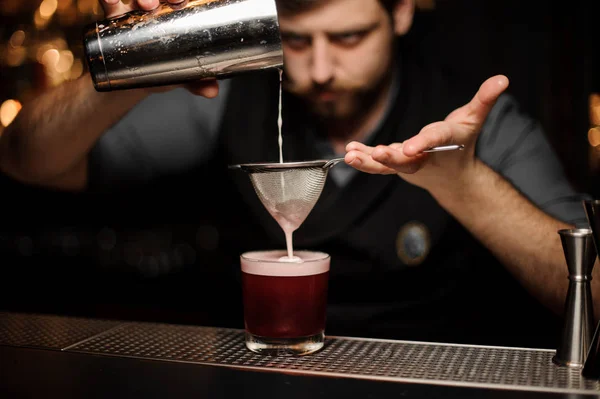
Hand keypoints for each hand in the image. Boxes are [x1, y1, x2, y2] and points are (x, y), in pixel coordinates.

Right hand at [98, 0, 218, 97]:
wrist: (134, 80)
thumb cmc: (161, 67)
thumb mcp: (180, 75)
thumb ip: (197, 82)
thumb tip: (211, 91)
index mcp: (174, 15)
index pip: (179, 0)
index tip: (183, 0)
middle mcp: (154, 7)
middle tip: (173, 0)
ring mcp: (132, 9)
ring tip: (146, 4)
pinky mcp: (112, 17)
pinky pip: (108, 2)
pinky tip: (111, 0)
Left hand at [345, 75, 508, 191]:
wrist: (452, 176)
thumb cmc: (462, 143)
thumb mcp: (474, 119)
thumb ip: (484, 99)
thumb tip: (502, 79)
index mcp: (444, 142)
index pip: (433, 140)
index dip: (422, 142)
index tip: (410, 147)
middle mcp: (425, 156)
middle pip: (407, 159)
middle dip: (392, 157)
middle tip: (378, 153)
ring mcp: (408, 163)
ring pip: (387, 166)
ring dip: (369, 161)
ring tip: (351, 155)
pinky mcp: (396, 165)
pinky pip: (378, 165)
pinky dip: (364, 159)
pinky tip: (348, 152)